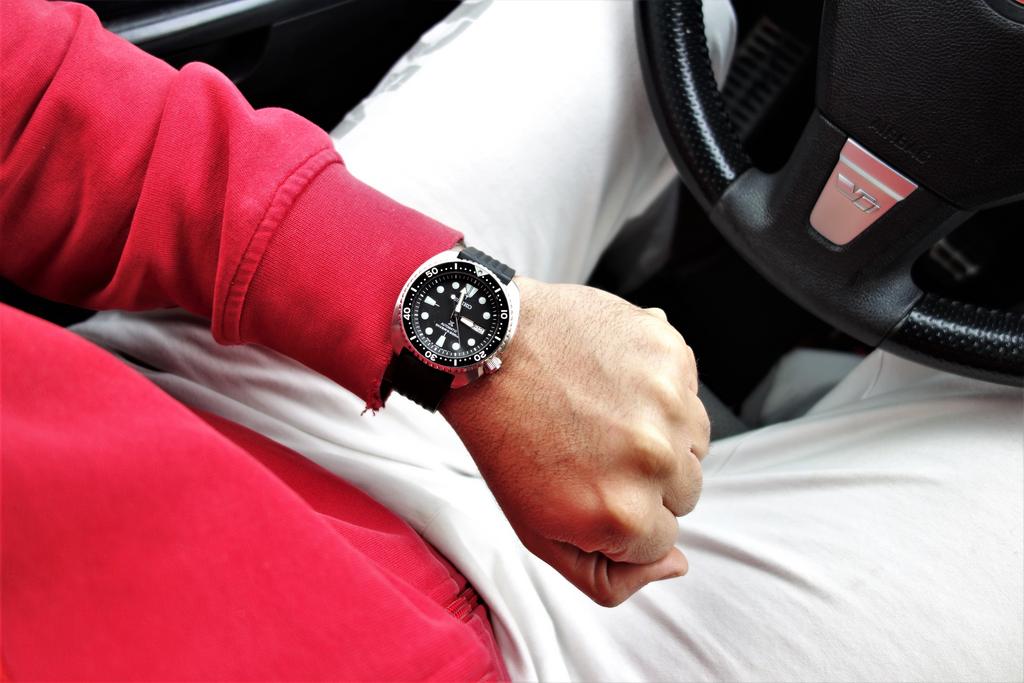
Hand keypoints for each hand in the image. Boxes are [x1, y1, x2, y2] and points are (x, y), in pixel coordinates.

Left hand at [441, 277, 708, 606]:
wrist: (489, 347)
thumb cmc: (506, 436)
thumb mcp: (536, 532)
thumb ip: (608, 577)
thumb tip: (676, 564)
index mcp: (623, 513)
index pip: (662, 541)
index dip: (621, 518)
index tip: (588, 486)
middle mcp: (654, 460)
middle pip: (685, 494)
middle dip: (645, 481)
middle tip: (592, 450)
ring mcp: (668, 403)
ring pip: (694, 445)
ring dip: (661, 437)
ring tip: (604, 415)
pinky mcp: (672, 355)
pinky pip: (688, 394)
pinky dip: (659, 393)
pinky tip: (613, 383)